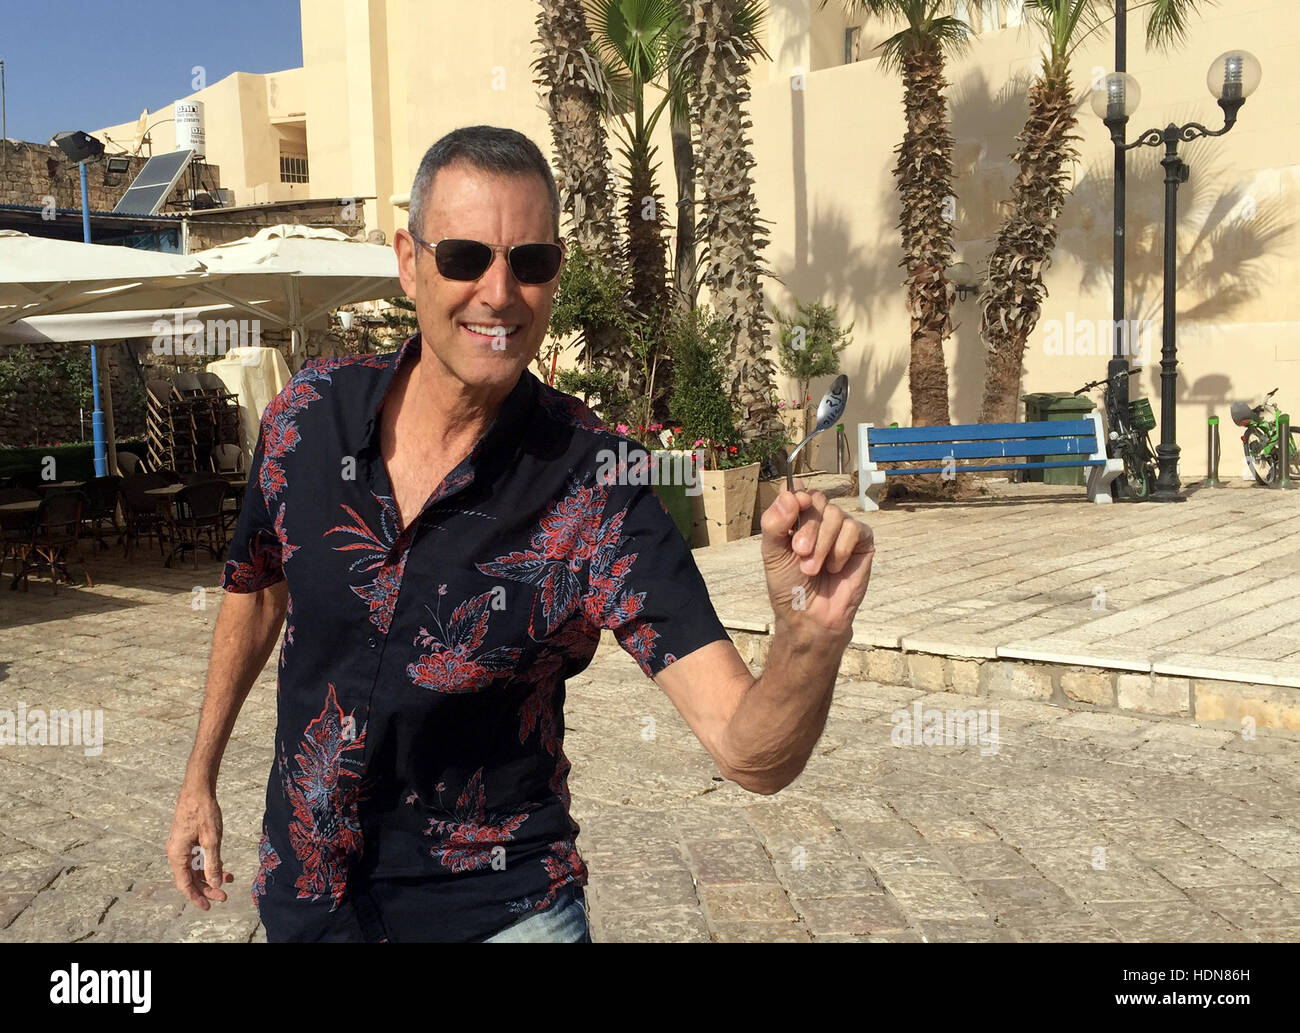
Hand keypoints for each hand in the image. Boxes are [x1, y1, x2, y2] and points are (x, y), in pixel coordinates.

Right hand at [167, 785, 234, 909]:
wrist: (198, 789)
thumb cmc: (203, 811)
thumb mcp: (211, 839)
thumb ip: (213, 863)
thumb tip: (215, 883)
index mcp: (177, 855)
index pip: (185, 884)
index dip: (196, 897)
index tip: (209, 906)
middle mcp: (176, 853)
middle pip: (190, 878)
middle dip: (207, 888)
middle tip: (224, 896)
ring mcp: (181, 846)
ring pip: (194, 869)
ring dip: (210, 876)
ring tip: (229, 880)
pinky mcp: (187, 840)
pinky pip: (196, 859)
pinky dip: (208, 865)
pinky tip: (223, 867)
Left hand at [759, 480, 873, 637]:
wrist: (810, 616)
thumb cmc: (789, 586)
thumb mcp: (772, 553)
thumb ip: (775, 523)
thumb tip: (790, 493)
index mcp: (795, 518)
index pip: (798, 491)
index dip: (797, 494)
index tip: (795, 507)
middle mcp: (819, 519)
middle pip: (817, 500)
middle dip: (808, 527)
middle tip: (800, 552)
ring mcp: (841, 529)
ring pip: (836, 514)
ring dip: (823, 543)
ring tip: (813, 569)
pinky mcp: (862, 541)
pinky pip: (855, 529)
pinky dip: (841, 549)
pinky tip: (835, 567)